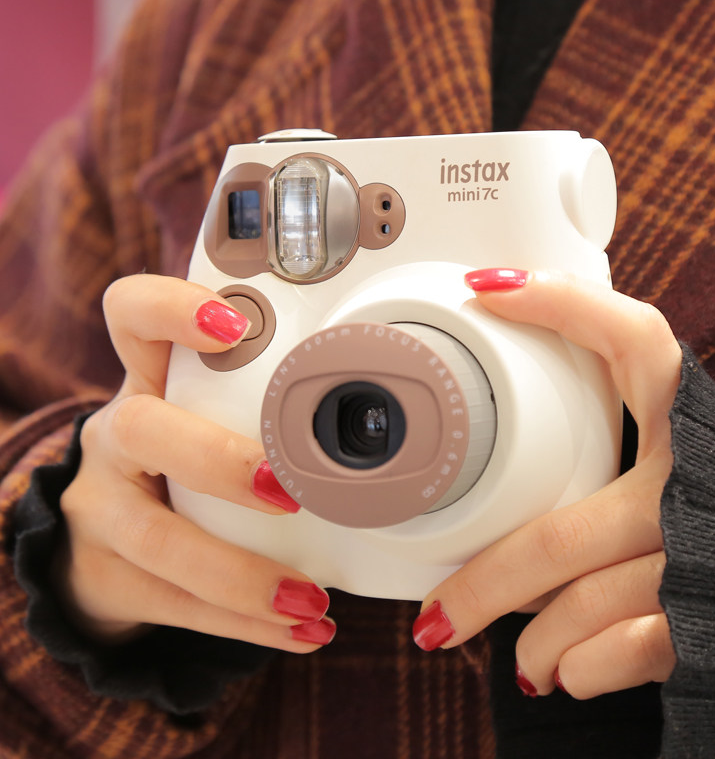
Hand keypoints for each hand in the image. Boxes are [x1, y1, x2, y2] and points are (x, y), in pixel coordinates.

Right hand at [57, 274, 334, 649]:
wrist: (110, 540)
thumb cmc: (184, 461)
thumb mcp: (210, 416)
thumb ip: (270, 404)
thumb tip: (387, 424)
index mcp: (147, 381)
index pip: (132, 314)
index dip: (171, 310)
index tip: (234, 327)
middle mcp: (115, 435)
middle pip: (143, 427)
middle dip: (216, 458)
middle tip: (285, 489)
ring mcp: (100, 507)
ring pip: (156, 537)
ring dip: (241, 573)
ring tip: (311, 599)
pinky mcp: (105, 573)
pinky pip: (174, 604)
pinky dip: (243, 623)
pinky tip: (298, 632)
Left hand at [412, 268, 679, 698]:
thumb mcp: (679, 459)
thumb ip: (614, 443)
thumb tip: (512, 465)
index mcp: (693, 427)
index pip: (635, 340)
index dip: (562, 305)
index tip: (485, 289)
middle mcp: (697, 484)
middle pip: (554, 538)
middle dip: (482, 586)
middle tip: (435, 618)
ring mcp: (704, 556)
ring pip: (577, 603)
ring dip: (531, 640)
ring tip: (517, 657)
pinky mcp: (712, 624)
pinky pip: (619, 653)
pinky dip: (580, 668)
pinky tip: (564, 673)